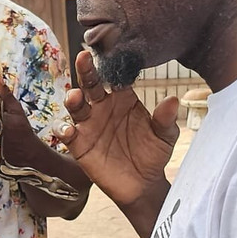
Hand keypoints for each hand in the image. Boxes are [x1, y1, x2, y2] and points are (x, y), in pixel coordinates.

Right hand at [57, 50, 177, 207]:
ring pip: (76, 106)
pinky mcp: (78, 144)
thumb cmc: (153, 154)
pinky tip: (69, 130)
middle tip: (83, 57)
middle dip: (86, 70)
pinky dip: (63, 129)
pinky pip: (66, 133)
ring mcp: (89, 124)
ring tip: (75, 96)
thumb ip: (166, 119)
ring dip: (72, 99)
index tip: (112, 52)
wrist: (142, 184)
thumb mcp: (164, 136)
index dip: (113, 64)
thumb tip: (173, 100)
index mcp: (123, 98)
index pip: (116, 76)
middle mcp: (103, 106)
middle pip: (91, 84)